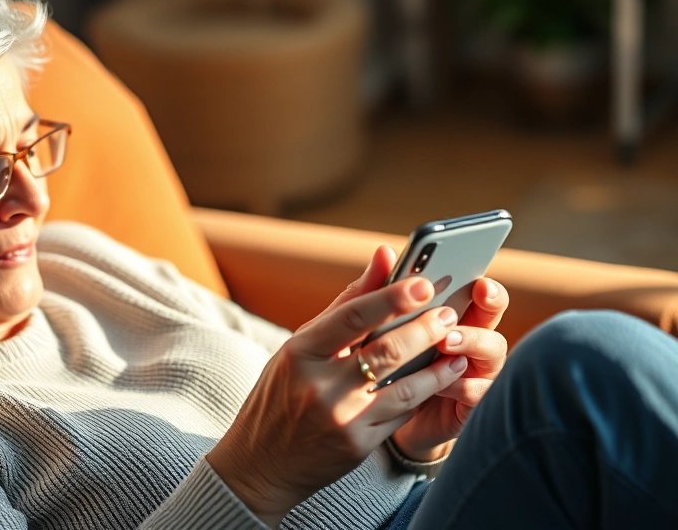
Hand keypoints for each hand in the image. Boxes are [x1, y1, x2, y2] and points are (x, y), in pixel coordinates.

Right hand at [206, 248, 467, 526]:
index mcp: (299, 352)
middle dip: (424, 329)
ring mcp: (340, 418)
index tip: (423, 283)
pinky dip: (426, 392)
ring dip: (436, 364)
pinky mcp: (357, 445)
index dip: (391, 297)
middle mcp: (318, 385)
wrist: (260, 462)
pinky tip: (443, 376)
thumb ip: (346, 304)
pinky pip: (402, 413)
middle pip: (384, 350)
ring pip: (402, 385)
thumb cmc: (281, 393)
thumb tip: (385, 257)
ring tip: (458, 346)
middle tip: (449, 313)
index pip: (352, 316)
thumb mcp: (301, 346)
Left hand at [390, 278, 509, 461]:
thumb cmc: (379, 363)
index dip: (486, 287)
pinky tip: (440, 384)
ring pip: (491, 351)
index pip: (480, 292)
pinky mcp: (469, 404)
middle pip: (492, 316)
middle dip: (484, 308)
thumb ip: (379, 291)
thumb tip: (383, 251)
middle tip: (462, 306)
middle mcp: (471, 337)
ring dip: (470, 342)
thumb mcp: (373, 326)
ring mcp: (475, 370)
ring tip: (445, 341)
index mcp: (453, 312)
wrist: (374, 417)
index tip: (480, 282)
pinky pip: (476, 392)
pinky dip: (458, 385)